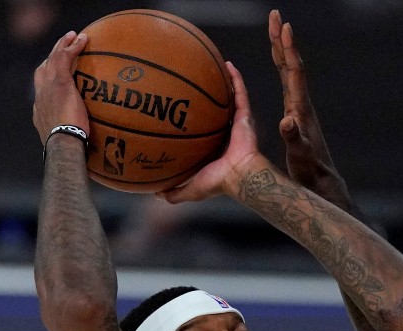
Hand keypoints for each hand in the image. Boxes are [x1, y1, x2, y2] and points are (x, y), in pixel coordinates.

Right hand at [32, 31, 89, 142]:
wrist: (62, 145)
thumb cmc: (68, 150)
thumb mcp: (67, 142)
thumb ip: (72, 138)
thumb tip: (85, 144)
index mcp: (40, 111)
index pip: (41, 90)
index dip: (47, 80)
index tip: (55, 76)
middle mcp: (40, 96)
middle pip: (42, 70)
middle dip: (51, 58)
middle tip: (61, 49)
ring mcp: (48, 88)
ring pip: (52, 60)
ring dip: (61, 46)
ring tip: (72, 36)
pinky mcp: (60, 82)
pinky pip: (64, 57)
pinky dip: (72, 47)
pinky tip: (82, 39)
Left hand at [159, 62, 265, 203]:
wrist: (240, 177)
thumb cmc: (219, 183)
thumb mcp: (191, 189)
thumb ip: (175, 192)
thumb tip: (156, 194)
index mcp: (215, 147)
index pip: (203, 130)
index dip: (195, 119)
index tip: (180, 107)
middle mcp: (225, 132)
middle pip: (215, 110)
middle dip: (207, 96)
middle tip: (193, 81)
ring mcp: (236, 123)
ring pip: (229, 97)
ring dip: (223, 81)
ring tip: (212, 64)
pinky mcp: (246, 117)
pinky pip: (241, 93)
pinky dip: (236, 79)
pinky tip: (228, 65)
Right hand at [268, 10, 354, 212]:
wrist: (320, 181)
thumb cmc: (309, 170)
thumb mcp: (299, 155)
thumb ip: (294, 138)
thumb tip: (287, 120)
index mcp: (300, 107)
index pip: (294, 71)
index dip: (289, 49)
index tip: (284, 26)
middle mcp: (301, 102)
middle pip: (290, 63)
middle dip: (281, 39)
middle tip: (275, 15)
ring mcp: (299, 107)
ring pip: (288, 70)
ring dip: (281, 48)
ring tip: (274, 29)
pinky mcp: (295, 113)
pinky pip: (286, 81)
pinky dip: (280, 65)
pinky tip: (276, 61)